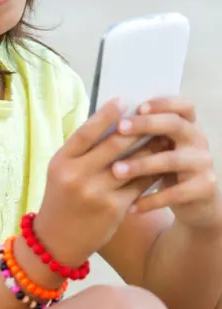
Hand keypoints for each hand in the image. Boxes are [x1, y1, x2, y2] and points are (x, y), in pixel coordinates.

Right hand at [33, 98, 162, 266]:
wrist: (56, 240)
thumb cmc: (60, 199)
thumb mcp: (60, 171)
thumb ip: (81, 151)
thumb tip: (112, 124)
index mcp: (61, 162)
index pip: (86, 132)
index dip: (106, 114)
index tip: (123, 100)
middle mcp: (77, 176)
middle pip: (113, 145)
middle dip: (136, 129)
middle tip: (153, 116)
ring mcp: (96, 193)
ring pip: (132, 164)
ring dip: (151, 149)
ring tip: (162, 136)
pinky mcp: (114, 208)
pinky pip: (139, 185)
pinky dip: (152, 172)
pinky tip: (161, 164)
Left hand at [110, 97, 218, 228]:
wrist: (193, 203)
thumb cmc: (162, 168)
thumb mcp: (154, 148)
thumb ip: (140, 134)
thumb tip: (104, 119)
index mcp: (185, 125)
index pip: (182, 105)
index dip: (163, 103)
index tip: (138, 106)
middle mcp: (198, 139)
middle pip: (175, 125)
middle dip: (146, 125)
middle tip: (119, 129)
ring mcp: (203, 163)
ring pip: (172, 160)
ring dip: (141, 164)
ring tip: (116, 171)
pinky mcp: (204, 188)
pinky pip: (176, 193)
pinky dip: (152, 199)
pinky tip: (131, 205)